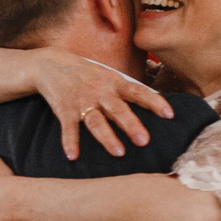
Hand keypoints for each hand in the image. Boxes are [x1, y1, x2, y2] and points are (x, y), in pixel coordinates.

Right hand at [26, 51, 171, 159]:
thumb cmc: (87, 74)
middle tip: (144, 141)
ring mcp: (82, 101)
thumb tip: (156, 103)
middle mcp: (100, 92)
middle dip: (131, 125)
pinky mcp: (64, 109)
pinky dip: (69, 142)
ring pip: (96, 121)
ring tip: (118, 152)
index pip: (138, 92)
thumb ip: (127, 90)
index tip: (170, 114)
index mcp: (114, 83)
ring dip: (107, 137)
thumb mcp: (108, 76)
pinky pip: (68, 127)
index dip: (154, 102)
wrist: (51, 64)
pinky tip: (72, 156)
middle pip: (118, 109)